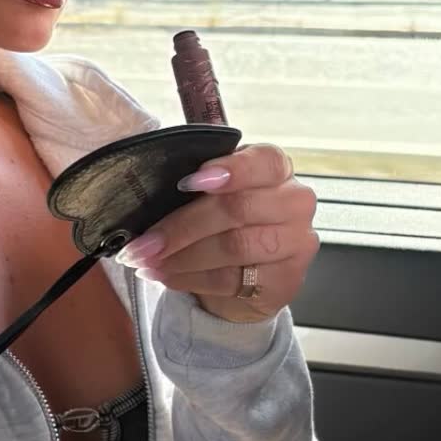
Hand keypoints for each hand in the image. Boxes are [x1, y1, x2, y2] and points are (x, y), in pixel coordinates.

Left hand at [119, 145, 318, 323]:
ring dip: (181, 257)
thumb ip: (197, 184)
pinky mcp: (286, 280)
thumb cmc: (225, 224)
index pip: (263, 161)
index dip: (229, 170)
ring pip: (233, 247)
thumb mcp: (213, 194)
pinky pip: (231, 279)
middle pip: (237, 208)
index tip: (188, 182)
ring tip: (149, 261)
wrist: (247, 276)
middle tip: (145, 241)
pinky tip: (167, 275)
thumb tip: (152, 187)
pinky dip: (190, 278)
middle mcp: (294, 201)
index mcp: (276, 168)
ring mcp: (295, 242)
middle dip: (182, 226)